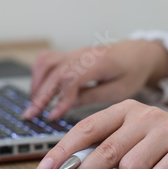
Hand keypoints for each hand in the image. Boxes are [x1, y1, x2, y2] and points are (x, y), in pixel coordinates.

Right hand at [22, 40, 167, 119]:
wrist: (136, 53)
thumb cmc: (131, 71)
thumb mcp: (120, 90)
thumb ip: (93, 96)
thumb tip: (68, 104)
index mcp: (98, 62)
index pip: (70, 78)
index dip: (60, 99)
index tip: (53, 116)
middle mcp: (82, 54)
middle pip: (54, 72)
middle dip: (40, 96)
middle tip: (30, 116)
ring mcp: (74, 52)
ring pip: (46, 63)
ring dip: (36, 84)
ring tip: (33, 105)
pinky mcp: (70, 54)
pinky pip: (47, 60)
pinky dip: (39, 74)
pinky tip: (39, 90)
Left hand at [36, 99, 167, 168]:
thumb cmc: (165, 141)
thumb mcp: (133, 134)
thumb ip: (107, 144)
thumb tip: (69, 167)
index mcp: (125, 109)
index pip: (87, 128)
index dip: (63, 149)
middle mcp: (144, 115)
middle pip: (104, 150)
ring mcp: (167, 130)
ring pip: (131, 166)